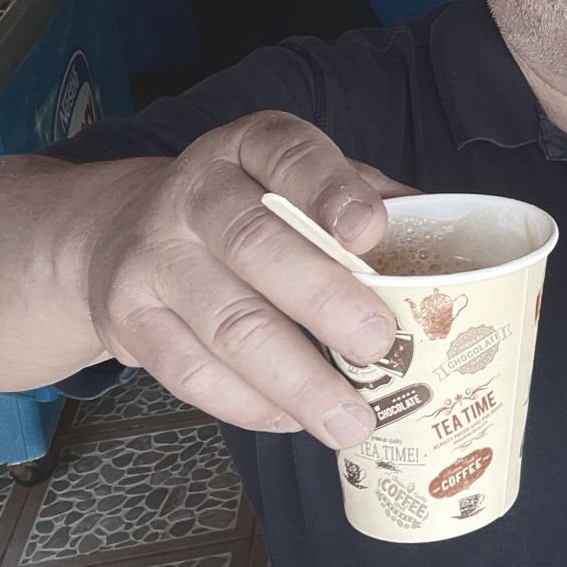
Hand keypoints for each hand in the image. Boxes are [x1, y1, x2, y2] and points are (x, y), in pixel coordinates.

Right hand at [78, 111, 415, 449]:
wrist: (119, 231)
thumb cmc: (246, 206)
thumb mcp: (299, 180)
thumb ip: (365, 201)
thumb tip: (447, 254)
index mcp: (251, 146)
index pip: (291, 157)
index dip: (330, 192)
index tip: (371, 231)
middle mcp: (195, 194)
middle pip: (256, 246)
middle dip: (322, 300)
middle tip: (378, 343)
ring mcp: (153, 258)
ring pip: (227, 323)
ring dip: (295, 379)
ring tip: (351, 419)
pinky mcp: (129, 321)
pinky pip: (191, 372)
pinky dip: (250, 404)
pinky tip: (294, 419)